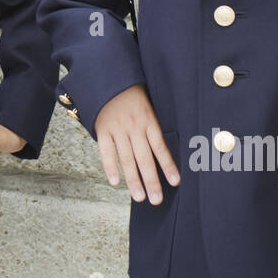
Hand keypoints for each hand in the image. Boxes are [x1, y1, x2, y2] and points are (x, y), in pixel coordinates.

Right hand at [93, 84, 178, 203]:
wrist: (109, 77)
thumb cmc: (133, 93)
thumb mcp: (150, 103)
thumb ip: (155, 123)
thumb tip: (168, 145)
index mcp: (148, 120)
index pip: (160, 147)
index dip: (168, 165)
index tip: (175, 182)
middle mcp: (134, 127)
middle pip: (144, 158)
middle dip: (151, 181)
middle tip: (157, 200)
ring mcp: (117, 129)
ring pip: (126, 158)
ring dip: (133, 180)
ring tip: (140, 197)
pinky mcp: (103, 130)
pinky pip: (106, 151)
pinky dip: (109, 166)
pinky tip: (115, 182)